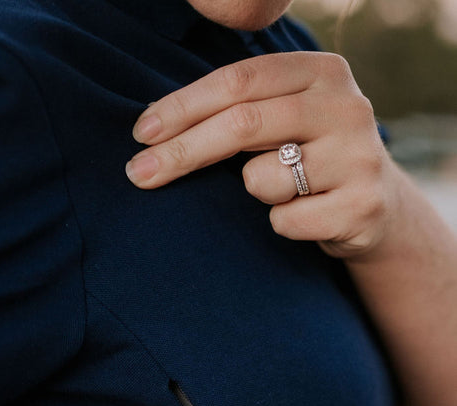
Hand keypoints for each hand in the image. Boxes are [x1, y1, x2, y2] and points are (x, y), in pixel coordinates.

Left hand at [126, 52, 402, 259]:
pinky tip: (303, 217)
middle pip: (244, 125)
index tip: (141, 133)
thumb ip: (240, 108)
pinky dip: (280, 225)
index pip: (238, 80)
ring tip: (281, 192)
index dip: (183, 106)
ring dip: (252, 192)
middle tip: (138, 174)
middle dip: (183, 152)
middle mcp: (347, 107)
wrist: (376, 210)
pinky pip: (286, 221)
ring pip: (262, 180)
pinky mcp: (362, 206)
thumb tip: (151, 128)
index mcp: (322, 72)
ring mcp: (358, 157)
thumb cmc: (308, 160)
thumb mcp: (284, 119)